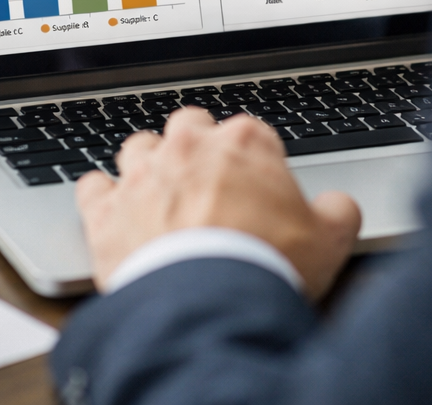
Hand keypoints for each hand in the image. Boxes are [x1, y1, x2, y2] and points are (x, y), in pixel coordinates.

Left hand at [75, 108, 361, 299]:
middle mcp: (189, 147)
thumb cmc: (267, 265)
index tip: (259, 183)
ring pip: (139, 147)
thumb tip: (338, 206)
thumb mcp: (331, 238)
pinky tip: (113, 208)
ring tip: (161, 192)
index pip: (251, 131)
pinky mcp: (107, 211)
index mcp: (244, 142)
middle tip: (210, 181)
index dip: (257, 158)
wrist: (208, 306)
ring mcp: (143, 175)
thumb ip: (338, 210)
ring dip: (149, 164)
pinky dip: (102, 196)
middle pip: (190, 126)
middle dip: (199, 146)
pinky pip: (93, 186)